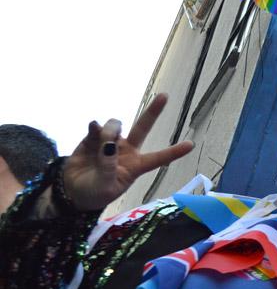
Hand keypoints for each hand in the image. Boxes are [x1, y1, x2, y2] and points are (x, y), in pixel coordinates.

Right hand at [62, 94, 193, 210]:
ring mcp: (110, 142)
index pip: (158, 158)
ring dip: (111, 129)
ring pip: (116, 125)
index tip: (191, 145)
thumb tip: (108, 144)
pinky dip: (95, 126)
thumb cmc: (95, 193)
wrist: (73, 192)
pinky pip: (96, 127)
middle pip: (142, 127)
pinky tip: (93, 127)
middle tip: (165, 95)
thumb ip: (108, 166)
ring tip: (103, 141)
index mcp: (136, 166)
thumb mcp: (105, 187)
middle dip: (153, 112)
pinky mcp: (92, 138)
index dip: (174, 152)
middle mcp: (126, 151)